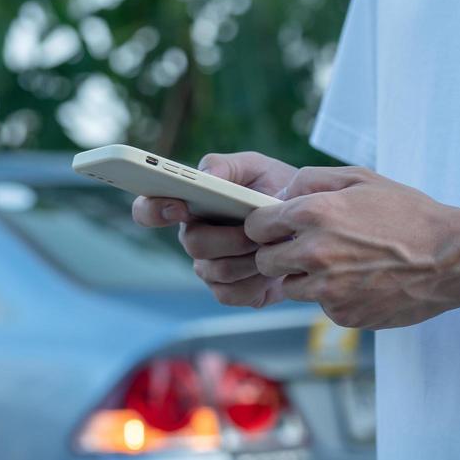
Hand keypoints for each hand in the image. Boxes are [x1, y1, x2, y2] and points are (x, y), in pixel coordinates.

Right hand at [132, 151, 298, 308]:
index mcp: (189, 205)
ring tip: (275, 245)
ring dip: (250, 258)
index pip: (148, 209)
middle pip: (193, 244)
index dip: (153, 209)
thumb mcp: (256, 167)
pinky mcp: (228, 291)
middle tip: (257, 230)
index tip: (178, 205)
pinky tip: (275, 269)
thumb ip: (225, 166)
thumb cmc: (276, 190)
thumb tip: (203, 175)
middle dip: (228, 237)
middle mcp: (194, 238)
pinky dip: (256, 282)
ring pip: (215, 271)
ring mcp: (209, 267)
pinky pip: (231, 294)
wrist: (310, 226)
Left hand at [244, 166, 459, 328]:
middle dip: (279, 254)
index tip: (277, 228)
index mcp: (313, 213)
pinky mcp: (342, 315)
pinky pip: (321, 306)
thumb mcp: (361, 178)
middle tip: (307, 248)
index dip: (265, 226)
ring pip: (291, 287)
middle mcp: (313, 253)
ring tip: (342, 264)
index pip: (255, 226)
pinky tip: (362, 282)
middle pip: (265, 261)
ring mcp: (327, 289)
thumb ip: (312, 180)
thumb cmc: (407, 214)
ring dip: (305, 278)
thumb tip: (281, 195)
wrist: (451, 259)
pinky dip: (334, 296)